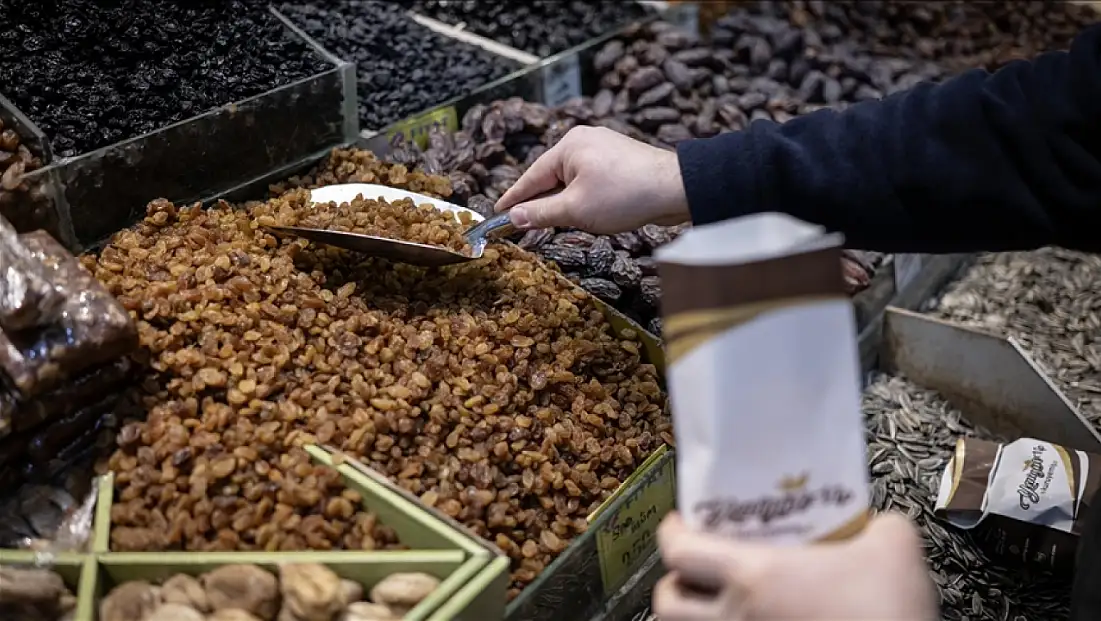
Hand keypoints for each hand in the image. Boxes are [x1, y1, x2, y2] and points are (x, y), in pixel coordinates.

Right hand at [494, 126, 689, 233]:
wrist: (675, 188)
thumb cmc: (624, 195)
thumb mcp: (575, 210)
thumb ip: (541, 214)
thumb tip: (514, 217)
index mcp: (568, 146)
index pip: (531, 177)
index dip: (513, 198)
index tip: (497, 213)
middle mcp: (584, 140)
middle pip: (551, 177)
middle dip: (541, 202)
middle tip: (524, 225)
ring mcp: (604, 148)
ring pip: (572, 180)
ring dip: (565, 202)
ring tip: (557, 223)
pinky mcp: (621, 160)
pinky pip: (591, 180)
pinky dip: (584, 197)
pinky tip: (587, 213)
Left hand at [654, 512, 936, 620]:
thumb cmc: (889, 611)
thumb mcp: (894, 547)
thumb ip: (876, 525)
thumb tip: (874, 525)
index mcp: (753, 576)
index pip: (680, 551)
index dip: (672, 532)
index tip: (680, 523)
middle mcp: (734, 619)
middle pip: (666, 605)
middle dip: (672, 585)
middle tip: (693, 570)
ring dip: (689, 619)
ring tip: (714, 606)